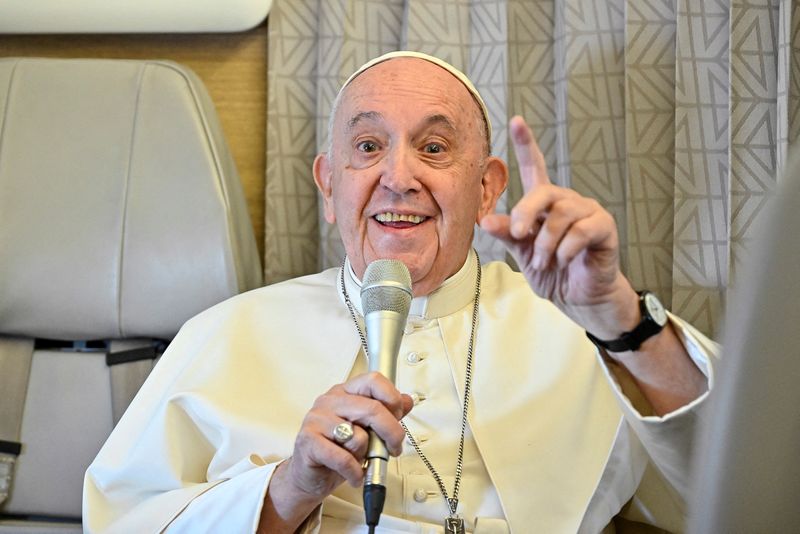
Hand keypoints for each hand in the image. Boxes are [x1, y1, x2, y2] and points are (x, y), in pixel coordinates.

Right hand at [261, 372, 412, 530]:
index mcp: (345, 392)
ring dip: (365, 455)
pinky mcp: (308, 440)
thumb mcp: (367, 430)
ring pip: (358, 436)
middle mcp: (330, 401)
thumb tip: (408, 400)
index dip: (392, 398)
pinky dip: (354, 471)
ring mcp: (317, 419)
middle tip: (394, 448)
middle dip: (391, 433)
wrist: (309, 475)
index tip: (399, 416)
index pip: (373, 380)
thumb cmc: (338, 450)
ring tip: (358, 460)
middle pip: (372, 409)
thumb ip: (387, 414)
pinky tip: (354, 474)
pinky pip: (343, 458)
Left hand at [480, 116, 638, 337]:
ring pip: (562, 214)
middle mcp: (567, 202)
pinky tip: (563, 261)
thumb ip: (509, 235)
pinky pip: (582, 231)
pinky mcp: (604, 228)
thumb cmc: (553, 273)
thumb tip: (486, 220)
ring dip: (546, 243)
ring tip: (543, 261)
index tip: (516, 120)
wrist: (579, 299)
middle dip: (527, 212)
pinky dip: (566, 250)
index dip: (526, 144)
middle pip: (545, 192)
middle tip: (519, 235)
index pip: (534, 168)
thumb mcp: (522, 254)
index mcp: (545, 205)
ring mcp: (588, 213)